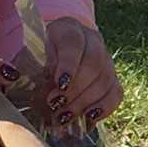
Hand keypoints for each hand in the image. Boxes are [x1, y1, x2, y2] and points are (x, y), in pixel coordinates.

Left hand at [36, 16, 121, 135]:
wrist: (57, 51)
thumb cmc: (40, 55)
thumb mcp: (31, 55)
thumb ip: (33, 66)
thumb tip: (32, 83)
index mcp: (68, 29)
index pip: (74, 43)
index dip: (69, 64)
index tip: (60, 84)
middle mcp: (92, 40)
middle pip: (94, 63)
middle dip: (76, 89)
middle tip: (57, 104)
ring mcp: (106, 58)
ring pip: (106, 79)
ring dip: (85, 102)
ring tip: (66, 115)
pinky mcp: (113, 77)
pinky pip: (116, 92)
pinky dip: (104, 107)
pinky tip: (89, 117)